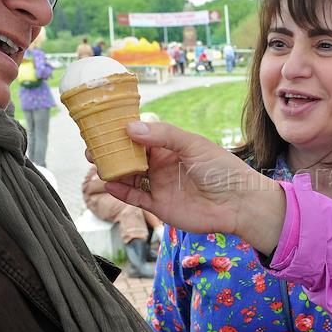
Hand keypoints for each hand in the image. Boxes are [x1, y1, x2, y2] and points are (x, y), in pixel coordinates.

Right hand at [105, 121, 286, 254]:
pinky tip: (109, 184)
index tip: (102, 125)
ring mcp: (160, 185)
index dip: (122, 131)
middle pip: (130, 156)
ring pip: (129, 176)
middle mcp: (162, 165)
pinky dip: (121, 192)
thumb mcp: (193, 145)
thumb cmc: (221, 169)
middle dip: (111, 151)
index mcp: (170, 146)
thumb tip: (130, 128)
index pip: (141, 135)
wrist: (239, 203)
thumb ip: (163, 136)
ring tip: (96, 163)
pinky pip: (136, 198)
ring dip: (112, 170)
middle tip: (93, 146)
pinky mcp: (160, 206)